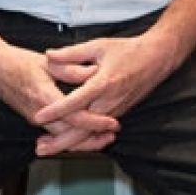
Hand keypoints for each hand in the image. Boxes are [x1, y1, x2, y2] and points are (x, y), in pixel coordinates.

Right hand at [0, 41, 118, 154]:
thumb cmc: (19, 62)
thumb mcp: (48, 62)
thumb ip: (72, 69)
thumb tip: (95, 73)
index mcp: (45, 98)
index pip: (75, 118)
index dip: (95, 122)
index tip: (112, 122)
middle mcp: (39, 114)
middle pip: (70, 136)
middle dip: (92, 139)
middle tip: (113, 135)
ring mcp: (36, 119)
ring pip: (63, 139)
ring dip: (84, 141)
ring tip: (104, 138)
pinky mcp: (35, 120)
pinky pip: (56, 134)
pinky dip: (72, 137)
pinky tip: (86, 134)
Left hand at [31, 32, 179, 156]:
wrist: (157, 58)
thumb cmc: (129, 50)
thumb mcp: (98, 46)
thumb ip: (72, 53)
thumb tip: (49, 55)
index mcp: (103, 83)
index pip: (76, 102)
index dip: (56, 110)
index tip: (38, 116)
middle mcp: (109, 102)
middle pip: (82, 130)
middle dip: (60, 142)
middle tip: (39, 148)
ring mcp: (115, 110)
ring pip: (89, 134)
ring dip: (68, 143)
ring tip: (47, 148)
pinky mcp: (117, 113)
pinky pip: (97, 131)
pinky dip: (81, 139)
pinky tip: (67, 141)